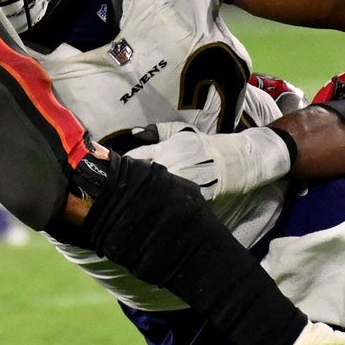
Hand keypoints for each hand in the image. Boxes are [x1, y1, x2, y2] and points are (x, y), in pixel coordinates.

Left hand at [115, 122, 292, 197]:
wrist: (236, 159)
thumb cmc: (203, 145)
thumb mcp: (181, 133)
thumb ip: (156, 132)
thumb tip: (132, 132)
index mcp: (168, 148)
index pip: (137, 158)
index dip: (121, 166)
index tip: (108, 173)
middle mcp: (175, 164)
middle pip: (143, 177)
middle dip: (127, 185)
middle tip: (110, 195)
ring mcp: (186, 181)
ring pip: (157, 193)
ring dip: (143, 198)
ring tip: (128, 206)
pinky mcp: (197, 195)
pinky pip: (175, 203)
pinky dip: (164, 206)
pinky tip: (153, 212)